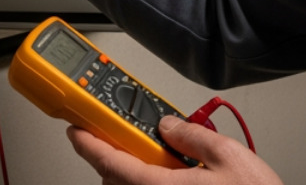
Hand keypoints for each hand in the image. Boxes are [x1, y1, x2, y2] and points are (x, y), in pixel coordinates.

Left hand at [67, 116, 283, 184]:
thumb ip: (191, 135)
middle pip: (114, 182)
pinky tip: (168, 179)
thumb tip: (170, 126)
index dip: (88, 143)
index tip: (76, 130)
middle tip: (121, 138)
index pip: (110, 163)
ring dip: (130, 177)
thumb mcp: (228, 156)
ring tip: (153, 160)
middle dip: (112, 159)